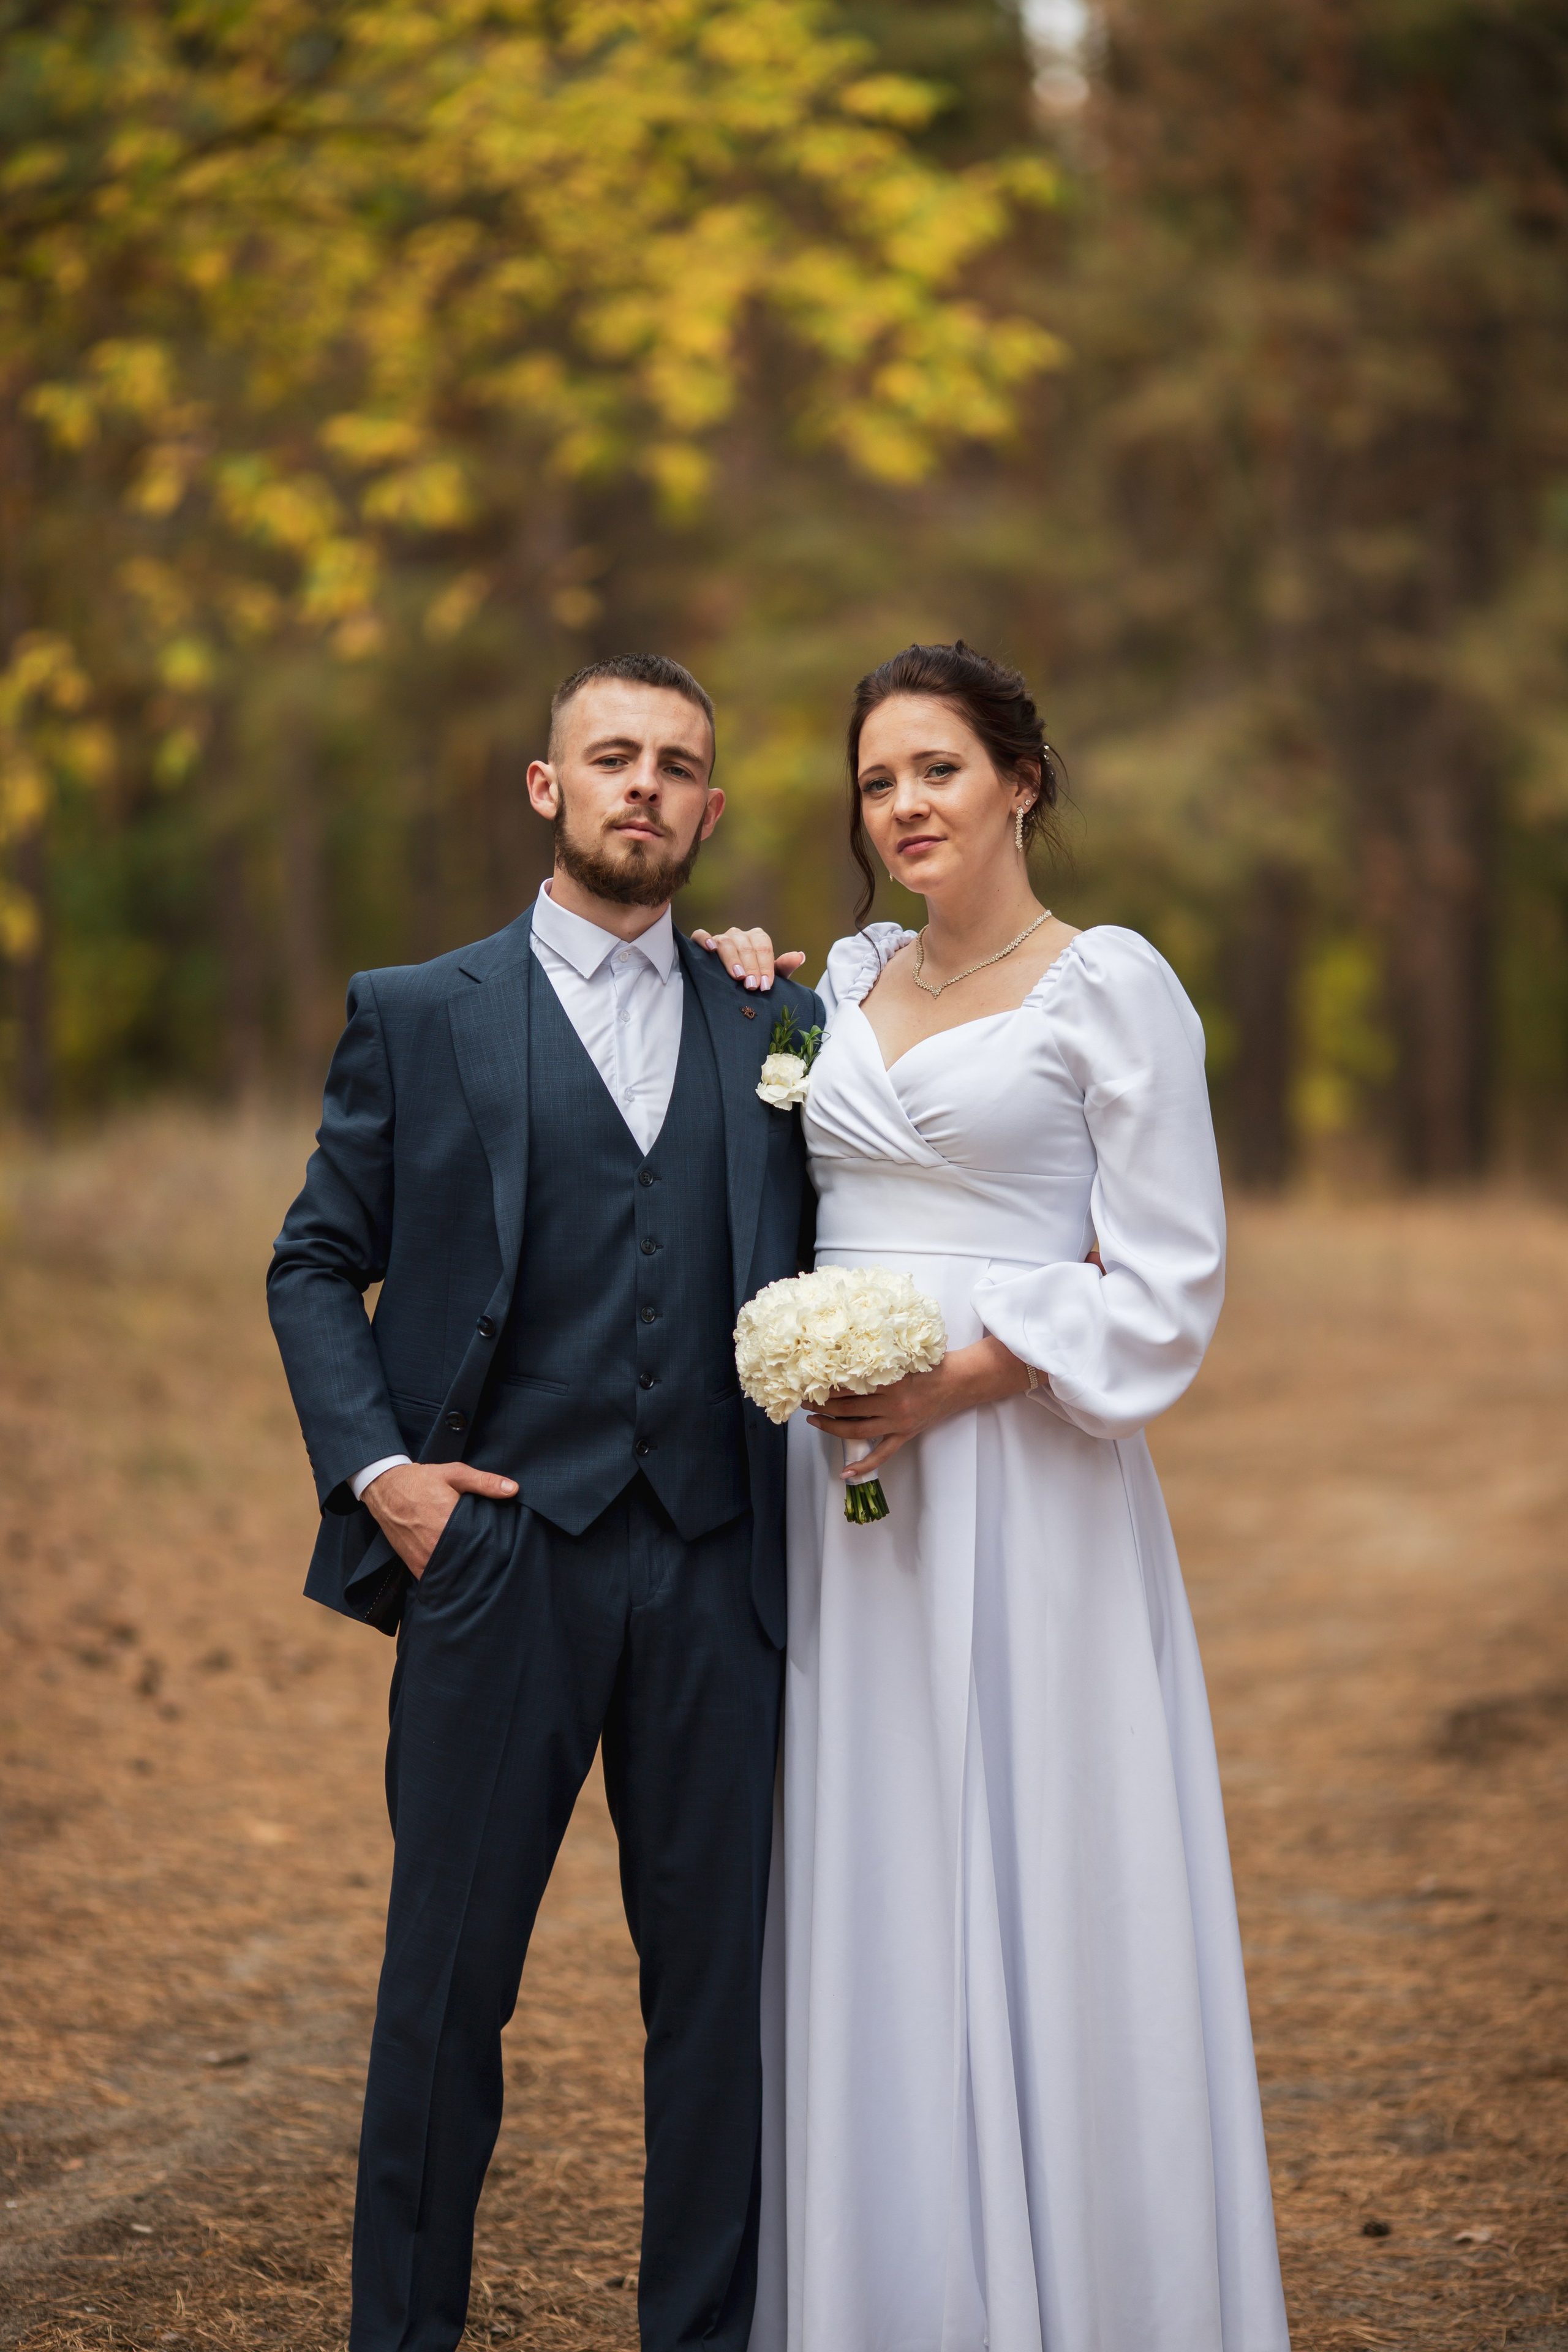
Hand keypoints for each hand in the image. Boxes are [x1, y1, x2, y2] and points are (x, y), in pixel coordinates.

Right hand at [362, 1460, 517, 1576]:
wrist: (385, 1488)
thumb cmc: (421, 1480)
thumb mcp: (454, 1473)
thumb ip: (484, 1482)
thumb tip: (513, 1489)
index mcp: (449, 1522)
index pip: (481, 1544)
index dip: (494, 1548)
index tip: (504, 1548)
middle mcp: (436, 1544)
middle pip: (468, 1561)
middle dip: (481, 1561)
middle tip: (494, 1560)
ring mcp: (424, 1557)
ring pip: (452, 1573)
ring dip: (464, 1571)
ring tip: (479, 1569)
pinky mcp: (414, 1564)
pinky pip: (435, 1578)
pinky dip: (446, 1578)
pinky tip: (458, 1574)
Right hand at [690, 925, 805, 990]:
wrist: (734, 983)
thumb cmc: (754, 979)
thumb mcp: (771, 976)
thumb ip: (784, 967)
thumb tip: (800, 956)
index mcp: (757, 938)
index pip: (763, 946)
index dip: (765, 965)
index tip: (765, 985)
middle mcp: (739, 934)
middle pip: (746, 946)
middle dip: (751, 967)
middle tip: (752, 987)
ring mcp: (721, 937)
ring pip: (726, 942)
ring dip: (733, 960)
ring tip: (738, 976)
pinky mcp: (703, 942)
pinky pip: (701, 935)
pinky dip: (705, 940)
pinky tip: (710, 949)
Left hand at [805, 1336, 1032, 1479]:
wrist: (960, 1381)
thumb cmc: (932, 1364)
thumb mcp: (903, 1358)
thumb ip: (878, 1361)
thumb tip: (844, 1358)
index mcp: (891, 1382)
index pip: (850, 1386)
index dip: (827, 1385)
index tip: (809, 1380)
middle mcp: (893, 1405)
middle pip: (848, 1408)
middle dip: (822, 1404)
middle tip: (802, 1399)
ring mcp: (898, 1423)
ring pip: (858, 1430)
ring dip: (832, 1428)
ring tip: (813, 1421)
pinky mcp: (905, 1435)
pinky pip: (882, 1455)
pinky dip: (863, 1465)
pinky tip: (845, 1472)